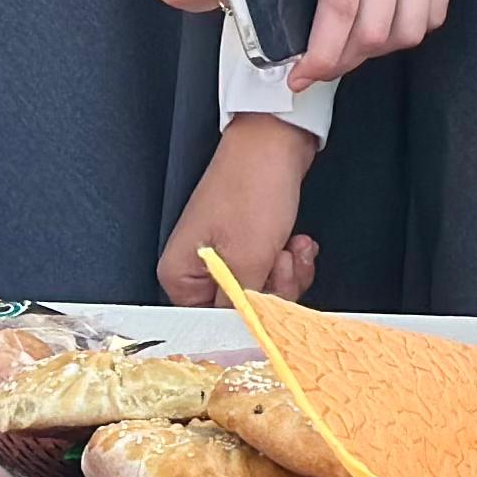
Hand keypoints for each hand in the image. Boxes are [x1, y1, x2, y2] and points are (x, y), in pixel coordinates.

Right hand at [159, 117, 316, 308]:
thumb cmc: (252, 188)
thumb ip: (242, 306)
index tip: (269, 302)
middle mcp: (197, 267)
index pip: (213, 323)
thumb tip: (245, 335)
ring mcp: (224, 252)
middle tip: (279, 259)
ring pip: (263, 289)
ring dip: (287, 273)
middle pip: (241, 307)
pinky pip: (272, 269)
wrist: (276, 140)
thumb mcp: (247, 259)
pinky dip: (290, 259)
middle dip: (274, 289)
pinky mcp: (248, 241)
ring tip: (290, 245)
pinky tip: (296, 241)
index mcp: (180, 275)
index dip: (248, 316)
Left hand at [248, 0, 472, 87]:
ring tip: (351, 47)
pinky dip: (413, 27)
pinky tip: (388, 22)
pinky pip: (437, 6)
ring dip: (379, 49)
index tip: (301, 71)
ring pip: (409, 26)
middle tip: (318, 67)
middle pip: (375, 29)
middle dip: (343, 61)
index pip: (340, 5)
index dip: (320, 52)